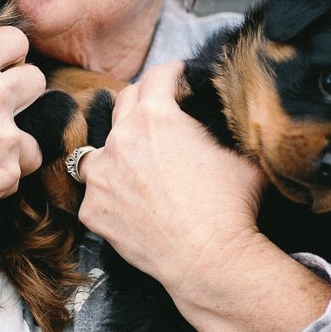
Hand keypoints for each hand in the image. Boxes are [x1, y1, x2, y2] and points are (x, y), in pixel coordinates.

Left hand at [76, 62, 330, 331]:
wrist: (207, 259)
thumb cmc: (229, 206)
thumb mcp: (238, 153)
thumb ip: (221, 126)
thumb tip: (227, 116)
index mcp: (156, 117)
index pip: (158, 75)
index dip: (172, 71)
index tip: (177, 75)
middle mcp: (120, 139)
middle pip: (124, 101)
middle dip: (143, 100)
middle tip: (158, 111)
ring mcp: (100, 176)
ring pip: (99, 148)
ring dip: (117, 148)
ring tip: (136, 162)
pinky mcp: (92, 210)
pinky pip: (96, 192)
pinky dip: (111, 193)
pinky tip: (131, 204)